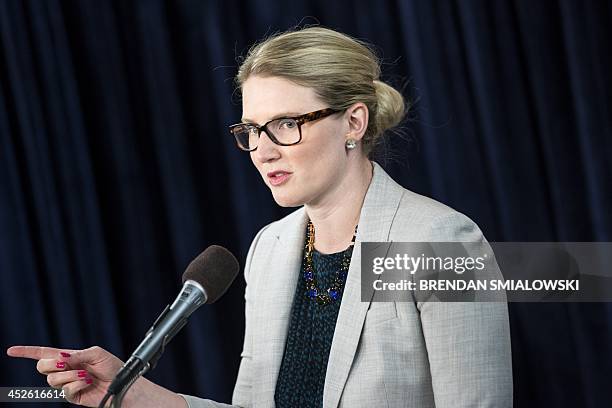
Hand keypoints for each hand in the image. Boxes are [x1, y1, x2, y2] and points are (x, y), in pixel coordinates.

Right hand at [7, 345, 186, 406]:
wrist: (122, 384)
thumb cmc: (113, 366)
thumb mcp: (95, 353)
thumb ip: (76, 354)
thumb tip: (61, 357)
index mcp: (69, 356)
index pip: (44, 353)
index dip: (26, 352)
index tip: (11, 351)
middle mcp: (65, 370)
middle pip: (42, 366)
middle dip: (53, 364)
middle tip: (68, 363)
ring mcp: (66, 383)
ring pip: (52, 379)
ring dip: (69, 375)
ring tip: (85, 375)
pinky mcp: (70, 396)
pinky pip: (64, 390)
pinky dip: (75, 384)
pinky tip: (86, 383)